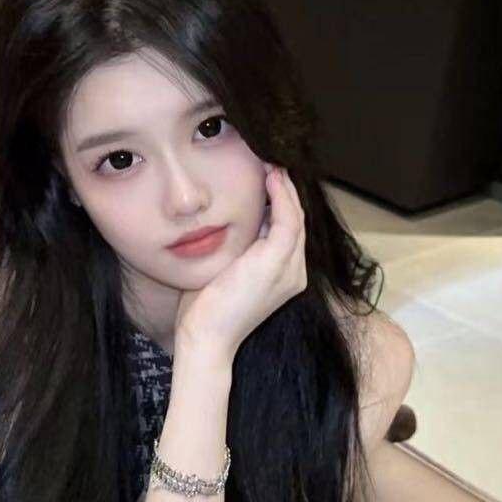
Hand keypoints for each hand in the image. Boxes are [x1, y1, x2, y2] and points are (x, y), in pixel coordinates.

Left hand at [174, 165, 306, 363]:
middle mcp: (294, 273)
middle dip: (285, 190)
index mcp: (283, 276)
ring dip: (285, 187)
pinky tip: (270, 177)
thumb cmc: (206, 310)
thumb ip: (235, 249)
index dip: (280, 202)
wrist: (206, 338)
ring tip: (271, 163)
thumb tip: (229, 221)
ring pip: (296, 217)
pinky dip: (281, 195)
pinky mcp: (278, 263)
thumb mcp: (225, 271)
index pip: (286, 231)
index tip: (265, 178)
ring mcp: (290, 270)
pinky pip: (288, 219)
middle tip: (271, 162)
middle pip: (296, 221)